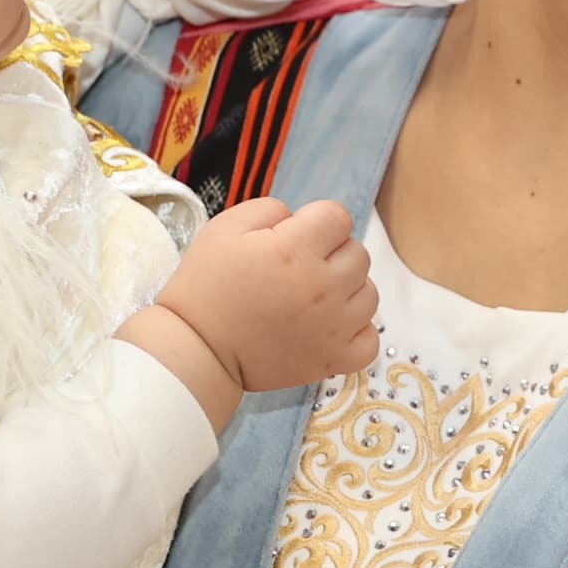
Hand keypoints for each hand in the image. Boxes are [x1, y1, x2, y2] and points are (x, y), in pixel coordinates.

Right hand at [156, 195, 375, 391]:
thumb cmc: (207, 285)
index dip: (316, 221)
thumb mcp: (225, 228)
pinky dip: (357, 331)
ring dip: (347, 290)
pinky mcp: (334, 359)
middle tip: (298, 269)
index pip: (338, 216)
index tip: (294, 237)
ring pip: (369, 292)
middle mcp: (323, 286)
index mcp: (296, 249)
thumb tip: (300, 217)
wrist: (197, 348)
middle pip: (358, 253)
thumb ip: (270, 208)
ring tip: (312, 298)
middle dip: (332, 253)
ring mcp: (333, 326)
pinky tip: (330, 326)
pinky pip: (370, 339)